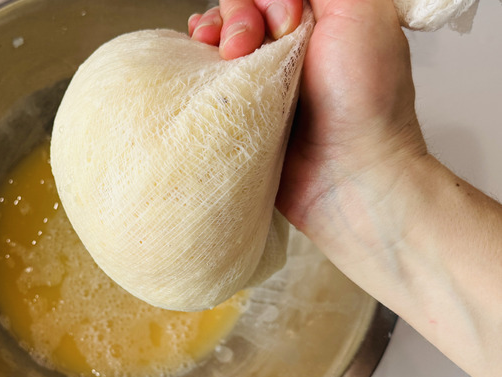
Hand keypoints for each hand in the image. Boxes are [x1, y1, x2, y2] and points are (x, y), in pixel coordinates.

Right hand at [189, 0, 426, 230]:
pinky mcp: (238, 105)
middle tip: (248, 47)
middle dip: (238, 16)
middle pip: (242, 5)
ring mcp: (261, 74)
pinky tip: (202, 62)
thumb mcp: (361, 13)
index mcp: (322, 17)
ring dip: (215, 34)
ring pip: (220, 32)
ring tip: (227, 60)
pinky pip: (205, 70)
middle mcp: (290, 41)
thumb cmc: (364, 101)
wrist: (348, 174)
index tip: (285, 23)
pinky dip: (197, 61)